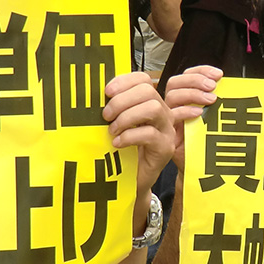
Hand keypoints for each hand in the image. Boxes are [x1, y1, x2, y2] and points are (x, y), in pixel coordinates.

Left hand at [102, 72, 173, 196]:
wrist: (129, 183)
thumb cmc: (122, 153)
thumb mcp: (116, 126)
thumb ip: (113, 110)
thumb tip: (97, 96)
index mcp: (150, 103)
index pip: (143, 80)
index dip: (124, 81)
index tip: (106, 92)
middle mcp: (162, 114)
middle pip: (148, 91)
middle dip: (122, 100)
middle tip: (106, 115)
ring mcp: (166, 130)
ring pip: (153, 108)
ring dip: (127, 117)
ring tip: (113, 130)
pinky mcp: (165, 148)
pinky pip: (150, 134)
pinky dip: (129, 136)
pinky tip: (117, 143)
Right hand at [162, 65, 221, 170]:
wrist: (201, 171)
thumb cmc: (209, 146)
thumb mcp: (216, 120)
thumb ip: (219, 104)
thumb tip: (235, 89)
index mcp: (185, 100)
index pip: (187, 76)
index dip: (201, 70)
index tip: (218, 74)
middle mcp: (174, 107)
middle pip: (175, 82)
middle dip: (195, 79)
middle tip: (213, 86)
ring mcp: (169, 119)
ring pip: (171, 95)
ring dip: (192, 93)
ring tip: (210, 99)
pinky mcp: (167, 133)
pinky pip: (170, 117)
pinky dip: (184, 111)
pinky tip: (198, 114)